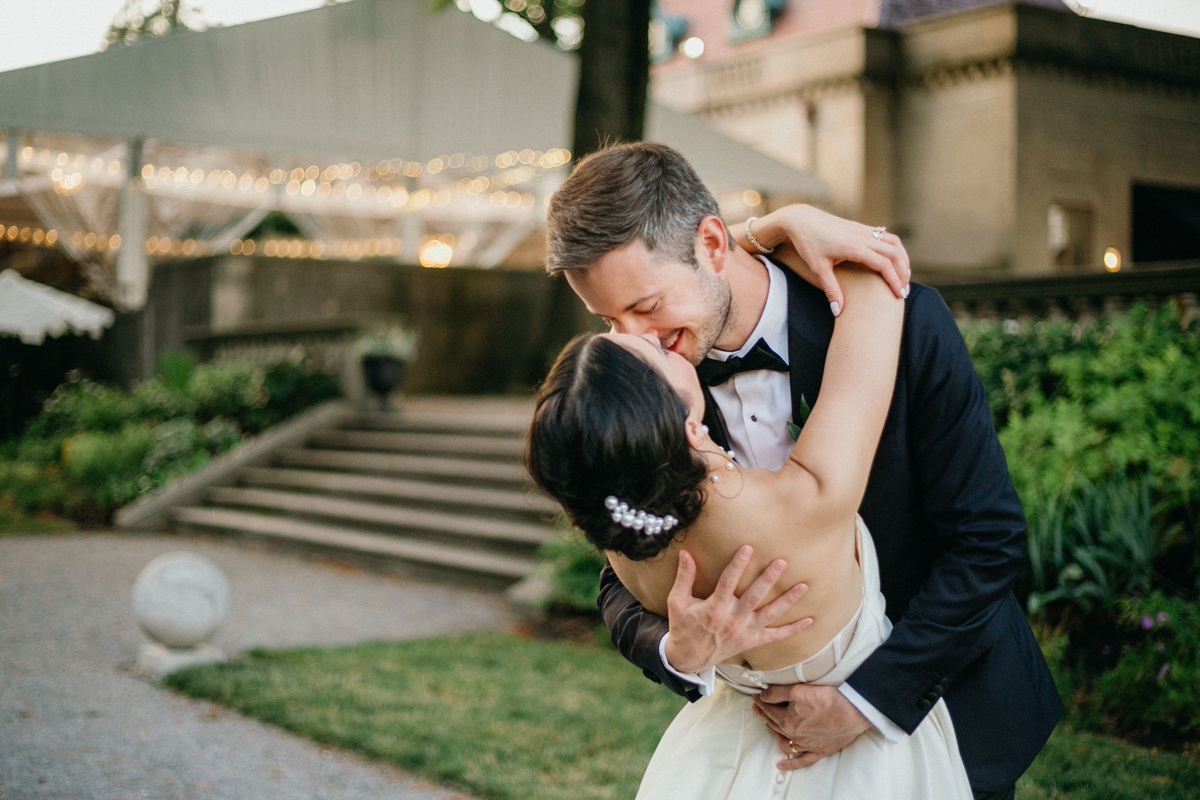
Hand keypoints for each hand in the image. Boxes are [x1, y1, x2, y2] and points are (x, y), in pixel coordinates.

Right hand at [663, 545, 812, 674]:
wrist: (689, 658)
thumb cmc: (683, 626)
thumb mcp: (677, 601)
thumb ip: (684, 577)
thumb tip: (685, 553)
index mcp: (714, 609)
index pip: (727, 582)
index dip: (737, 565)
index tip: (748, 548)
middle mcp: (732, 620)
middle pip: (754, 597)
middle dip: (768, 579)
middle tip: (782, 562)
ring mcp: (744, 632)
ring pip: (770, 615)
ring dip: (787, 601)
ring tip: (803, 586)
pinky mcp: (752, 641)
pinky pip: (775, 636)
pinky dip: (792, 630)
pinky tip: (810, 620)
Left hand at [735, 205, 910, 315]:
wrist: (800, 219)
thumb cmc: (807, 244)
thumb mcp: (818, 269)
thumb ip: (831, 290)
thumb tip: (838, 312)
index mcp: (854, 247)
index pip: (883, 265)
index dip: (894, 281)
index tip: (900, 296)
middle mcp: (863, 236)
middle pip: (894, 253)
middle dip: (903, 272)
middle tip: (905, 290)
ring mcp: (863, 230)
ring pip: (893, 242)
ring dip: (902, 258)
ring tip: (904, 276)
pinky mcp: (861, 227)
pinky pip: (885, 236)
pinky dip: (894, 248)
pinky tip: (893, 261)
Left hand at [753, 683, 871, 769]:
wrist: (854, 711)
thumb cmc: (828, 699)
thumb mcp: (798, 690)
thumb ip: (777, 693)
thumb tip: (763, 695)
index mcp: (787, 722)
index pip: (768, 709)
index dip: (761, 701)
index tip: (756, 695)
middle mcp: (795, 736)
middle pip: (774, 724)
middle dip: (765, 713)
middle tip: (761, 705)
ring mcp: (807, 745)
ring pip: (785, 742)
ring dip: (774, 734)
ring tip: (769, 724)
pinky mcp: (820, 751)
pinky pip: (802, 761)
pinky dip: (791, 764)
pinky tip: (781, 765)